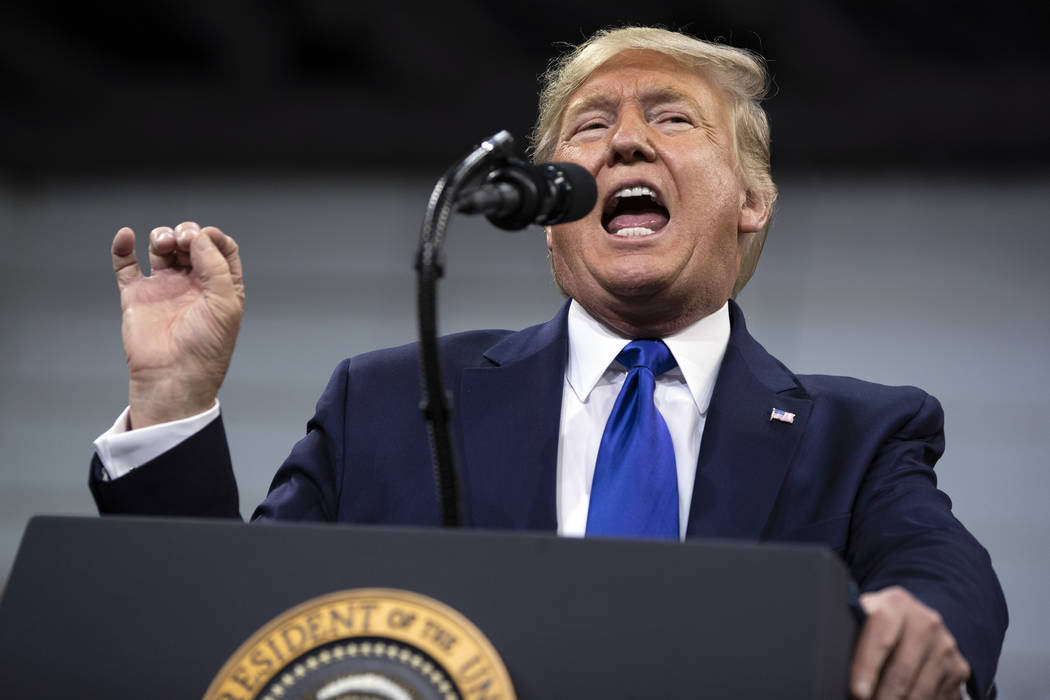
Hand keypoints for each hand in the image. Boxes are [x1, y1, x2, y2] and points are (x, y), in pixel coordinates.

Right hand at [111, 221, 244, 427]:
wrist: (173, 377)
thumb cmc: (206, 347)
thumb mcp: (225, 304)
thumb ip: (216, 266)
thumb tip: (200, 236)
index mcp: (220, 286)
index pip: (219, 248)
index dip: (212, 236)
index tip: (203, 237)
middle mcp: (193, 283)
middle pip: (190, 243)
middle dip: (186, 233)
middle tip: (183, 241)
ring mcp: (164, 287)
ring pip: (162, 248)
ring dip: (162, 236)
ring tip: (164, 245)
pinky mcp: (137, 295)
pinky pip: (126, 265)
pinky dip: (123, 247)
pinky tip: (125, 236)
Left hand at [851, 586, 969, 698]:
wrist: (918, 619)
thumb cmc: (879, 623)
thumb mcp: (863, 614)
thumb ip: (852, 628)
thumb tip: (832, 655)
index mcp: (896, 604)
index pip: (881, 639)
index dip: (867, 668)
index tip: (858, 692)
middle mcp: (925, 623)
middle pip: (901, 673)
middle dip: (882, 697)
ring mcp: (945, 647)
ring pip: (920, 691)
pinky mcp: (958, 669)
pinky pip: (937, 699)